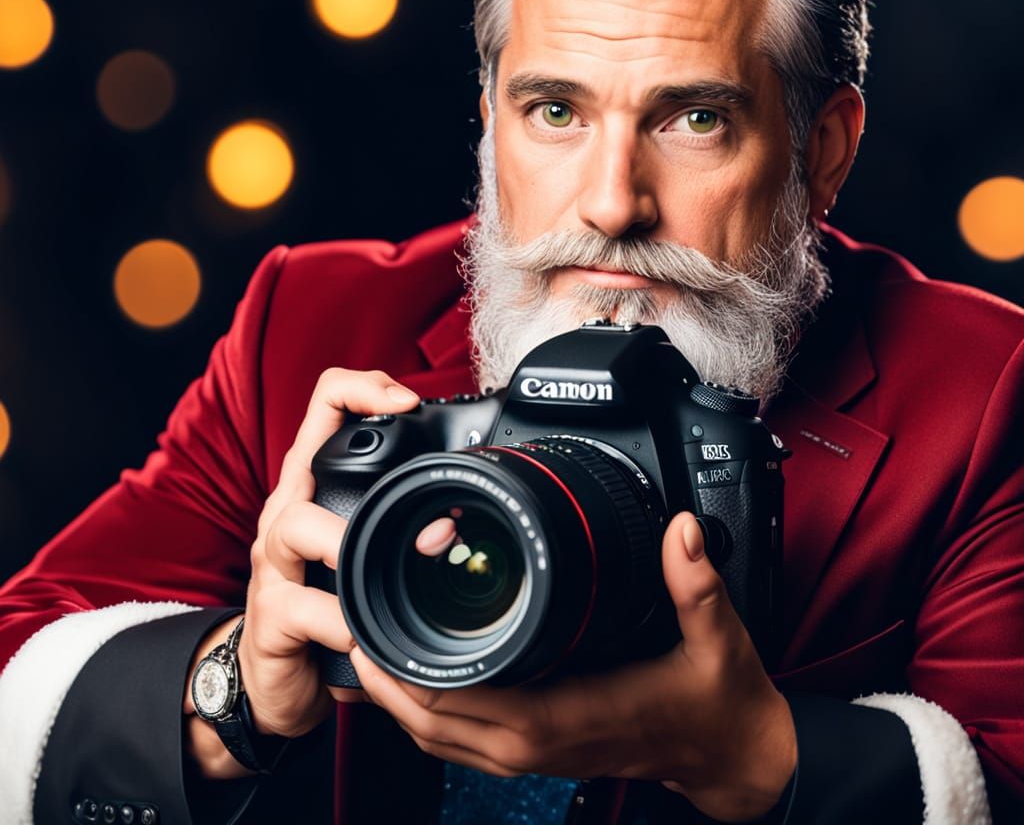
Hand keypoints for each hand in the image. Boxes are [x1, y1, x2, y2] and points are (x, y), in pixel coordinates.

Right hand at [184, 368, 420, 778]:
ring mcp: (272, 563)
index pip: (324, 408)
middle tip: (405, 438)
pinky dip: (338, 620)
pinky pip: (301, 607)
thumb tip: (459, 515)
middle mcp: (286, 513)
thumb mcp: (359, 551)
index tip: (407, 401)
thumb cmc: (324, 602)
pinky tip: (361, 634)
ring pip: (295, 524)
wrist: (275, 681)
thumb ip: (394, 522)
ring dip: (341, 539)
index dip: (361, 389)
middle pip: (303, 448)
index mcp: (313, 487)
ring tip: (374, 557)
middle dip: (351, 428)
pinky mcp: (270, 615)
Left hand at [350, 511, 795, 822]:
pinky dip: (425, 710)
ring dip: (395, 695)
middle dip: (382, 673)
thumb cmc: (716, 706)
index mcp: (562, 715)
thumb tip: (680, 529)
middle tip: (354, 616)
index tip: (375, 619)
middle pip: (427, 720)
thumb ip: (695, 582)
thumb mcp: (716, 640)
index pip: (458, 699)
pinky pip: (460, 741)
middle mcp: (534, 742)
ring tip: (368, 641)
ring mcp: (532, 753)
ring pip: (436, 736)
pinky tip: (415, 674)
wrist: (729, 759)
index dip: (405, 664)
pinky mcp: (536, 751)